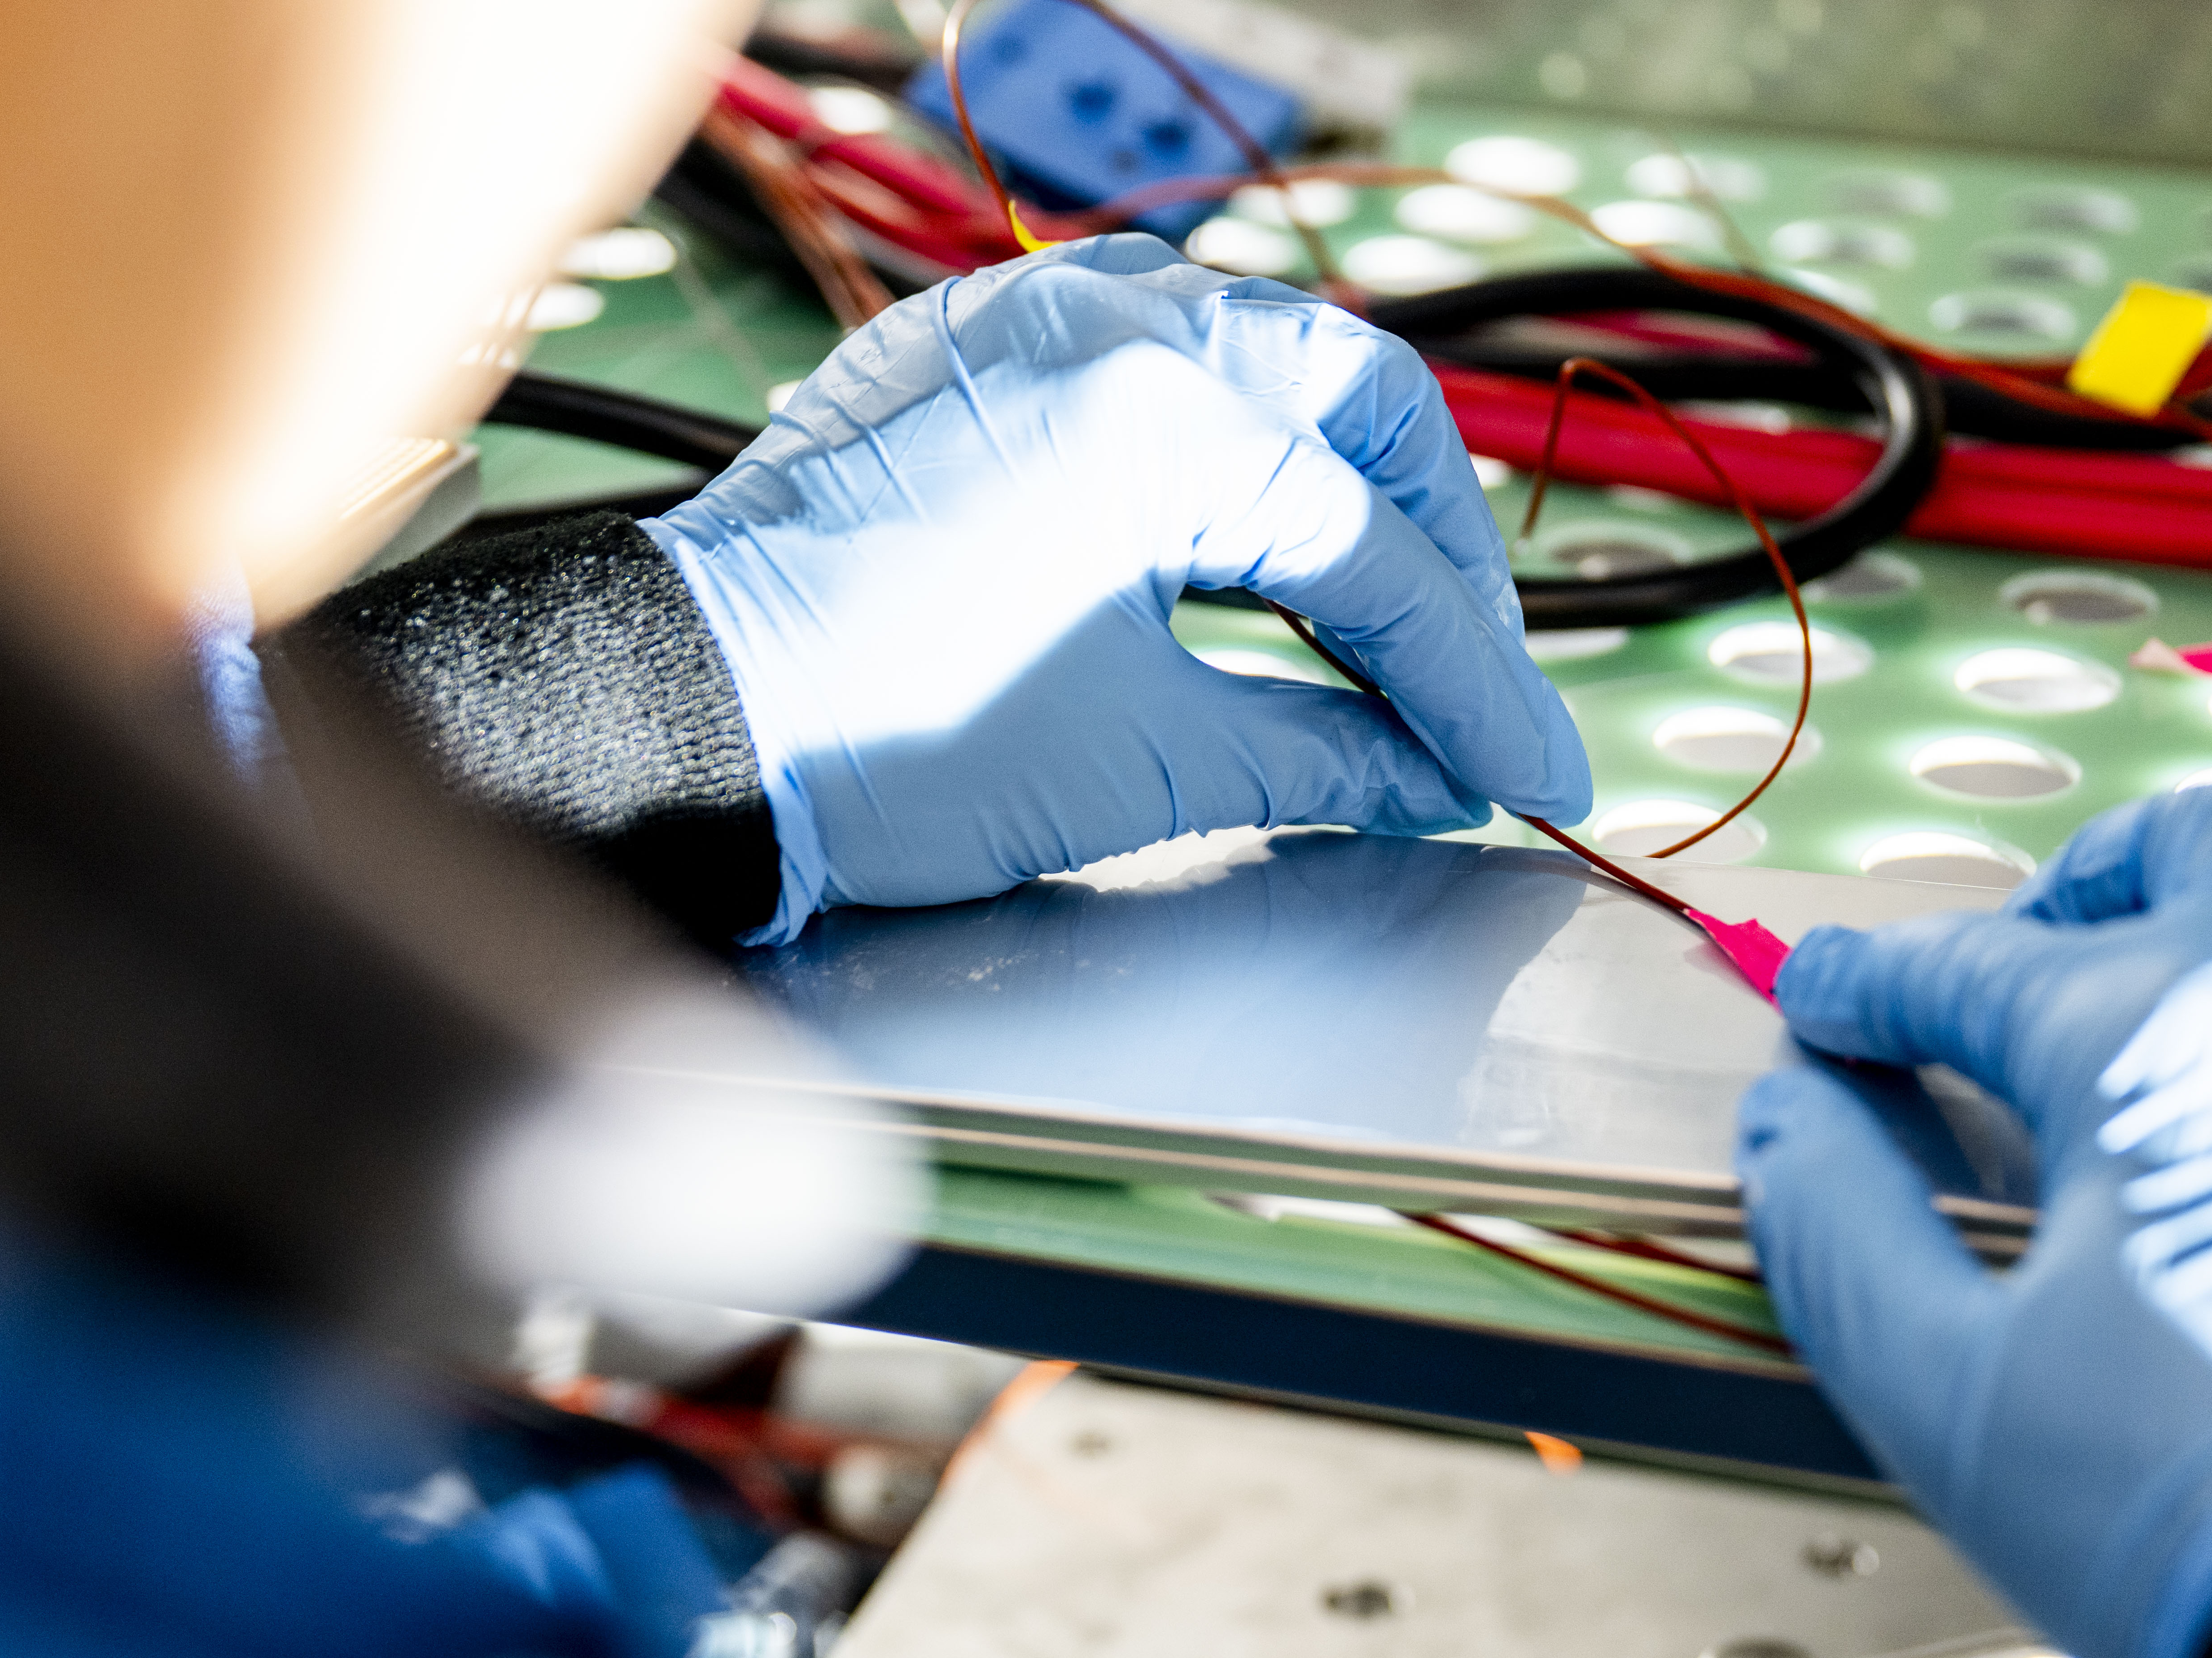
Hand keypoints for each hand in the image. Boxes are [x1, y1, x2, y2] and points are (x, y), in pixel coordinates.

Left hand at [641, 236, 1587, 942]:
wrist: (686, 728)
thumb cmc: (879, 745)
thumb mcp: (1136, 763)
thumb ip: (1317, 754)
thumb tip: (1432, 774)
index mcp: (1160, 417)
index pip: (1373, 557)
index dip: (1473, 681)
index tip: (1525, 769)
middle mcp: (1102, 332)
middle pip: (1355, 401)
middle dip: (1433, 541)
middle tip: (1468, 666)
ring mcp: (1025, 329)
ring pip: (1256, 356)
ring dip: (1336, 472)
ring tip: (1377, 605)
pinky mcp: (966, 362)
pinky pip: (1143, 357)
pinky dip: (1223, 440)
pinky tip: (1246, 526)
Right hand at [1735, 786, 2211, 1657]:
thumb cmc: (2204, 1513)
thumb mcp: (1945, 1391)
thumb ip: (1839, 1232)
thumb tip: (1784, 1122)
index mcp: (2140, 1040)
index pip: (1964, 968)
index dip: (1871, 987)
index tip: (1830, 1008)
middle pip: (2191, 845)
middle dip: (2086, 884)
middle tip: (2038, 953)